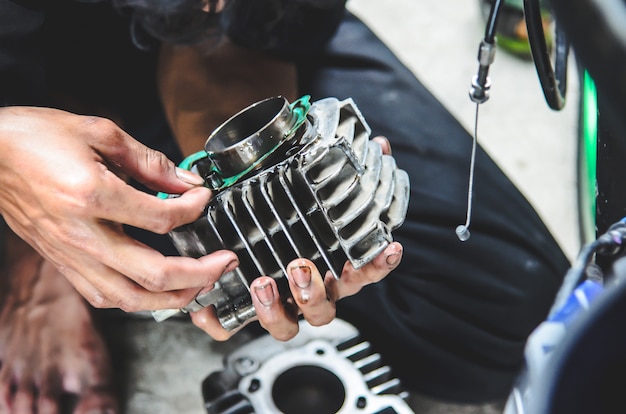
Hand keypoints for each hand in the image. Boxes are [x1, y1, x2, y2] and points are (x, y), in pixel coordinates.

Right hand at [0, 106, 238, 311]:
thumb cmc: (34, 138)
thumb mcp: (99, 132)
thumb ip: (149, 160)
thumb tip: (186, 180)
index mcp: (91, 196)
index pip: (162, 218)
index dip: (194, 209)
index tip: (204, 198)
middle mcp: (81, 234)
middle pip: (153, 272)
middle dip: (200, 273)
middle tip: (225, 264)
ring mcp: (69, 254)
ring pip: (130, 297)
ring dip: (173, 298)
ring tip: (200, 288)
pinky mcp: (62, 263)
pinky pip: (103, 295)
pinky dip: (136, 299)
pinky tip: (154, 292)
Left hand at [189, 136, 401, 340]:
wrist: (234, 231)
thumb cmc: (284, 218)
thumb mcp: (309, 190)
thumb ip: (345, 170)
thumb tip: (381, 145)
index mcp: (328, 269)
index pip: (362, 272)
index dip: (377, 264)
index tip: (388, 248)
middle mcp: (306, 292)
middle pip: (324, 309)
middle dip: (314, 292)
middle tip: (299, 266)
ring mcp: (276, 305)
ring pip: (286, 326)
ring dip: (275, 309)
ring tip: (262, 282)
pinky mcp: (240, 312)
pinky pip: (232, 326)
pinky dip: (222, 320)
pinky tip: (208, 306)